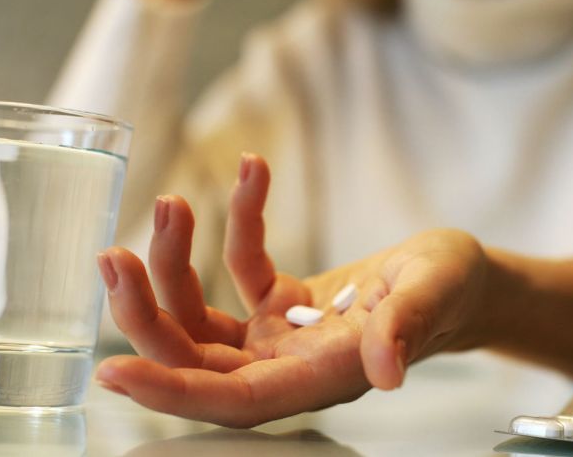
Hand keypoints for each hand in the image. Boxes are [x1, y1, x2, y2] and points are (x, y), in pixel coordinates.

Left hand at [95, 153, 489, 427]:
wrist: (459, 280)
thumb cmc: (453, 290)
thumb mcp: (433, 295)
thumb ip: (404, 328)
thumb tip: (387, 370)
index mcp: (319, 377)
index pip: (233, 399)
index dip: (172, 389)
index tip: (113, 369)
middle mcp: (288, 364)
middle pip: (195, 357)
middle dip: (146, 311)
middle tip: (115, 256)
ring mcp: (280, 335)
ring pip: (200, 316)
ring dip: (174, 264)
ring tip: (171, 204)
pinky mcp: (281, 302)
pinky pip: (241, 267)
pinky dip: (238, 222)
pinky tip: (252, 172)